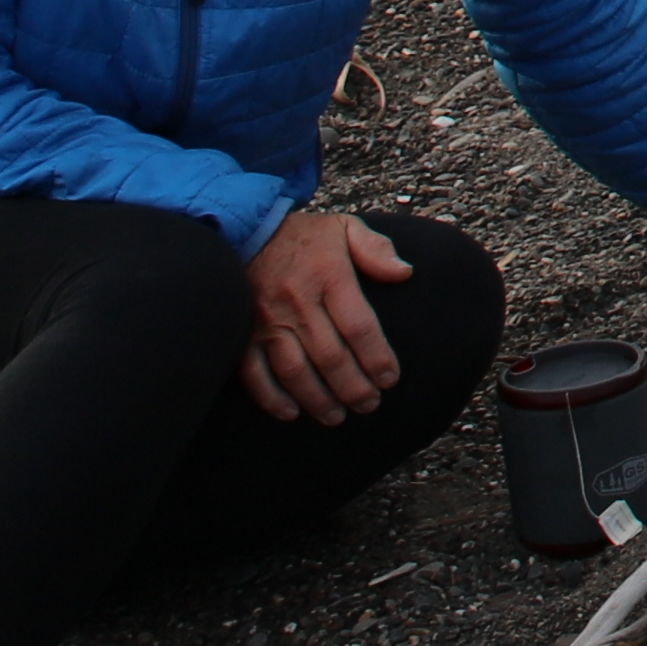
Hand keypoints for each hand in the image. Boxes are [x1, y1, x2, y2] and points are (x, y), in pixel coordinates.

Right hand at [238, 201, 420, 426]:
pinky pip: (254, 372)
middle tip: (369, 405)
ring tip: (337, 417)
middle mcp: (297, 301)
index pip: (359, 326)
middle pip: (330, 356)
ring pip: (295, 370)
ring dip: (318, 399)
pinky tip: (291, 413)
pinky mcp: (242, 333)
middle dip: (353, 387)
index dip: (377, 358)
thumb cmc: (303, 237)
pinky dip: (271, 397)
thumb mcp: (344, 229)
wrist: (244, 230)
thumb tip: (404, 273)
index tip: (390, 379)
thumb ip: (376, 250)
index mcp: (328, 275)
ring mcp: (266, 320)